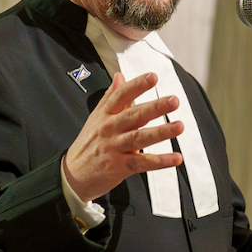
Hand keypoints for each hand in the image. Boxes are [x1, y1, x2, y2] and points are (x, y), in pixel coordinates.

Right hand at [64, 72, 183, 201]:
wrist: (72, 175)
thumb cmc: (88, 144)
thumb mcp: (95, 117)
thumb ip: (110, 96)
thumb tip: (120, 76)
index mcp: (105, 115)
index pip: (121, 96)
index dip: (137, 85)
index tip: (152, 77)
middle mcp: (110, 129)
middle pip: (133, 115)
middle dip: (155, 107)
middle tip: (173, 100)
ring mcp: (115, 148)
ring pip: (139, 138)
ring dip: (161, 132)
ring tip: (179, 126)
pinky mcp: (120, 167)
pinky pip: (142, 163)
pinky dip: (160, 161)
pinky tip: (175, 158)